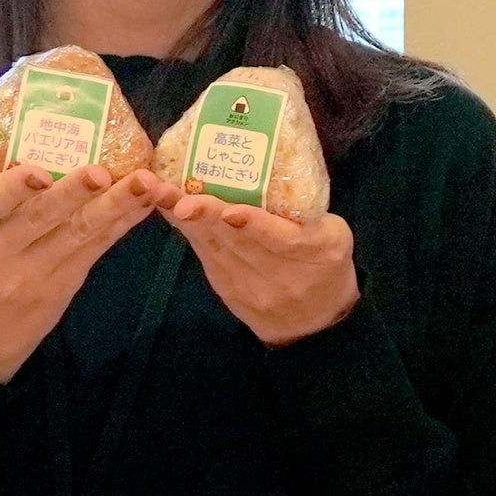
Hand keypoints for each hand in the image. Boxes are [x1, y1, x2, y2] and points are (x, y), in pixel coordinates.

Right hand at [0, 162, 167, 383]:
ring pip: (77, 234)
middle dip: (74, 193)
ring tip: (143, 183)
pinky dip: (121, 223)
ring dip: (114, 206)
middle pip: (39, 218)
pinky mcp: (62, 286)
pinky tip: (144, 203)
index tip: (38, 173)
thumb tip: (37, 143)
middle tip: (102, 171)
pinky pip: (95, 249)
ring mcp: (30, 274)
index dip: (11, 189)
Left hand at [163, 187, 363, 346]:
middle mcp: (279, 275)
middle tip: (176, 195)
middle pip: (237, 242)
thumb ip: (307, 210)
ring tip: (160, 193)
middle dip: (205, 215)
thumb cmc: (327, 265)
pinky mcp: (228, 291)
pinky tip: (170, 209)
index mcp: (314, 252)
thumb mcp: (335, 235)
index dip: (253, 225)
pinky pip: (206, 257)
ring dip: (186, 220)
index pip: (280, 240)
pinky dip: (189, 231)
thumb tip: (270, 172)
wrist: (317, 323)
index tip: (230, 211)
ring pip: (215, 248)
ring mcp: (250, 288)